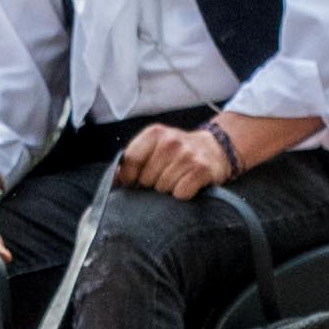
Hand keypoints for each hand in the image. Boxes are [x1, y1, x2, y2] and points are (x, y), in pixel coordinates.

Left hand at [115, 120, 236, 198]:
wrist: (214, 149)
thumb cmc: (178, 153)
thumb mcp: (154, 148)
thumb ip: (132, 162)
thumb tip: (114, 180)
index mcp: (154, 134)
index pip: (131, 159)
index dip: (130, 177)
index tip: (135, 182)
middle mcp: (171, 142)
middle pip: (146, 178)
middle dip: (151, 185)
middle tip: (162, 179)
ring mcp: (187, 155)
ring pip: (163, 188)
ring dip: (168, 191)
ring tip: (176, 181)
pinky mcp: (202, 170)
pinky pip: (181, 193)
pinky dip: (182, 195)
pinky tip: (187, 186)